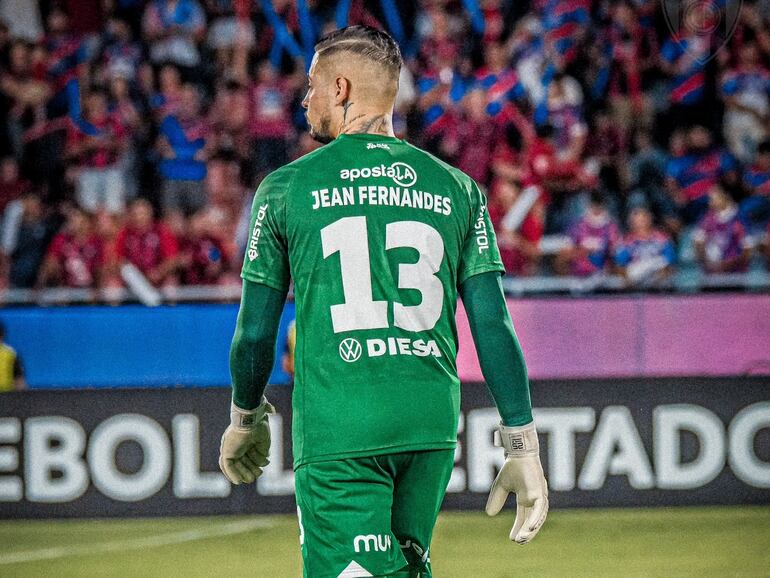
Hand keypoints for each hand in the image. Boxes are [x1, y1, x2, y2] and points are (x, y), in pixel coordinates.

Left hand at [219, 398, 273, 484]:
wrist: (251, 420)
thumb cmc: (259, 427)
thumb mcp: (264, 442)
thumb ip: (263, 452)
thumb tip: (265, 462)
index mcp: (245, 439)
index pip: (248, 455)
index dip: (256, 462)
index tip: (263, 467)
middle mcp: (236, 444)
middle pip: (242, 461)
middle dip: (251, 469)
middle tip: (259, 474)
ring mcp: (230, 448)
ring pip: (236, 465)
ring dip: (244, 473)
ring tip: (251, 479)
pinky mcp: (226, 452)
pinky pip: (227, 466)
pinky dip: (232, 474)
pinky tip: (238, 482)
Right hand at [485, 422, 548, 543]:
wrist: (517, 453)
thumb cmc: (512, 467)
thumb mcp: (500, 486)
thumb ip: (496, 499)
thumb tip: (489, 515)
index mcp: (526, 498)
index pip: (524, 517)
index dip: (518, 528)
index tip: (512, 539)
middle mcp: (535, 499)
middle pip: (533, 520)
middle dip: (526, 532)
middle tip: (519, 542)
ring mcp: (539, 496)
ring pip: (538, 516)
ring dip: (531, 529)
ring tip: (522, 539)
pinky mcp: (540, 492)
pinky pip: (540, 508)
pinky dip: (535, 518)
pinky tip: (530, 528)